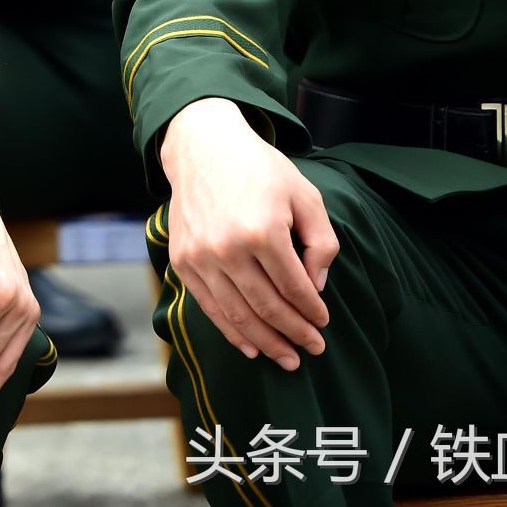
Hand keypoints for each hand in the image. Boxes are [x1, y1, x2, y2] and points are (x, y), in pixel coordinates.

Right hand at [158, 97, 337, 371]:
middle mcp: (227, 248)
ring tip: (286, 359)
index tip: (324, 323)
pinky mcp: (182, 260)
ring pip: (237, 314)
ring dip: (265, 342)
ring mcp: (200, 256)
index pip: (294, 287)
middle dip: (294, 333)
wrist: (202, 147)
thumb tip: (315, 287)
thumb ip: (321, 243)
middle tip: (313, 349)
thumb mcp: (305, 196)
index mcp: (262, 231)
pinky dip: (230, 331)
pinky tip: (250, 348)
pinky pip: (209, 306)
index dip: (312, 310)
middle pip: (267, 307)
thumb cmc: (260, 170)